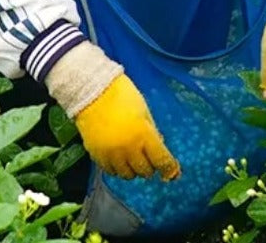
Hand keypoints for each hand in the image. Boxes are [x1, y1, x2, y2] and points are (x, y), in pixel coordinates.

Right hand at [45, 42, 179, 179]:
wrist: (92, 91)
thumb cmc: (123, 95)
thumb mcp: (144, 110)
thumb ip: (153, 131)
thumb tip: (160, 146)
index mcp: (143, 135)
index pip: (161, 161)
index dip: (169, 169)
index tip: (172, 172)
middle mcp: (128, 149)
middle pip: (145, 171)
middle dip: (150, 165)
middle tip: (149, 155)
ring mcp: (111, 155)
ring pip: (128, 175)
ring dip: (134, 168)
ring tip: (132, 155)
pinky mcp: (97, 157)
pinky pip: (112, 172)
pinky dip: (118, 167)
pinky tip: (119, 156)